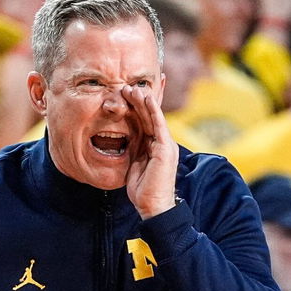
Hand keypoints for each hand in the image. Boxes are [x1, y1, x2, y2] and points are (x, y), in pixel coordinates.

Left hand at [121, 84, 178, 218]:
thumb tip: (125, 137)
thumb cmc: (144, 190)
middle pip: (150, 115)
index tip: (136, 90)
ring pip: (154, 116)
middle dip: (140, 99)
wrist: (153, 206)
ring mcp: (165, 144)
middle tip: (127, 85)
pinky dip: (153, 110)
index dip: (142, 106)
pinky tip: (146, 98)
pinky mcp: (165, 148)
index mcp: (155, 146)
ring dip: (144, 100)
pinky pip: (158, 124)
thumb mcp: (135, 164)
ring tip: (133, 87)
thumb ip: (133, 149)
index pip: (148, 121)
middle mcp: (162, 142)